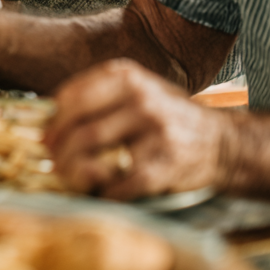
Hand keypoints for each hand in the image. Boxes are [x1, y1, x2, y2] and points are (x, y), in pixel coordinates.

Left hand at [46, 59, 228, 199]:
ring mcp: (153, 132)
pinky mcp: (163, 165)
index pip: (73, 97)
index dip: (53, 121)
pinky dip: (104, 192)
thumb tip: (49, 117)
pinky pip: (119, 184)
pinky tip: (101, 193)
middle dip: (59, 150)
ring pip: (93, 155)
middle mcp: (140, 99)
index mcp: (126, 76)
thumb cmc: (169, 116)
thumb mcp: (137, 91)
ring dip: (73, 172)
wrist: (224, 143)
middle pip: (80, 128)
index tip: (45, 136)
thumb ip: (98, 97)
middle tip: (52, 162)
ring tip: (68, 178)